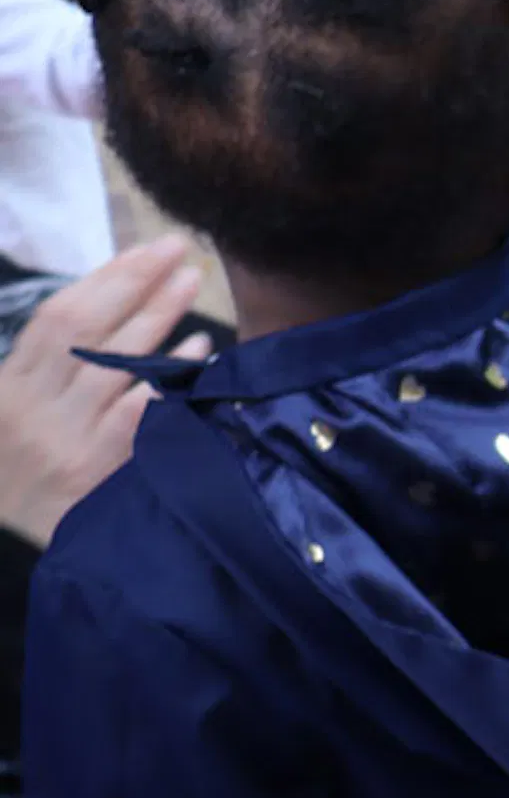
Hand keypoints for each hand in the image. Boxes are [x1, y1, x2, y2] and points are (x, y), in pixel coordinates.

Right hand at [0, 240, 207, 544]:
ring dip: (159, 318)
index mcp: (5, 388)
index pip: (58, 319)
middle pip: (88, 331)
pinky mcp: (98, 473)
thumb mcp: (8, 415)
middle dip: (136, 283)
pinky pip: (139, 415)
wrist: (6, 548)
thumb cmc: (14, 473)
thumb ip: (43, 365)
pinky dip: (169, 378)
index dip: (105, 278)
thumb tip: (97, 307)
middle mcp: (32, 408)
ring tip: (192, 281)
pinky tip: (199, 351)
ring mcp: (66, 440)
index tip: (147, 248)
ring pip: (116, 365)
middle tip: (181, 249)